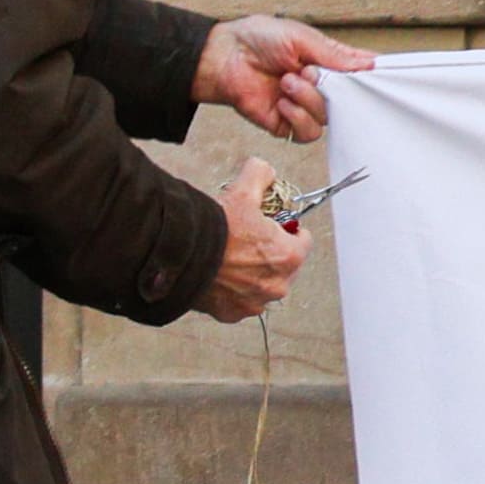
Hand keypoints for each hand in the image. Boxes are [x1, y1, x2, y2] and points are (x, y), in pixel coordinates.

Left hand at [195, 13, 371, 143]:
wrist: (224, 58)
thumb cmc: (257, 40)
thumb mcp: (301, 38)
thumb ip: (334, 55)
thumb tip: (368, 64)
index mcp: (326, 63)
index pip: (358, 73)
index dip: (370, 76)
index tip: (378, 74)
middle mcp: (318, 87)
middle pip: (348, 101)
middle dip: (333, 88)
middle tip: (312, 71)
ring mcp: (303, 107)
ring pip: (327, 118)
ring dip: (309, 100)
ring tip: (287, 82)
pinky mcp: (286, 124)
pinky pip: (307, 133)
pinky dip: (298, 117)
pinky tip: (283, 102)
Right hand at [196, 165, 312, 324]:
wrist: (182, 255)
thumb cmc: (216, 229)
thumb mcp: (242, 191)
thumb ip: (261, 174)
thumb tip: (264, 170)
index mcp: (289, 256)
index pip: (303, 240)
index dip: (287, 230)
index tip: (273, 226)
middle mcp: (278, 285)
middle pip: (285, 265)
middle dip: (271, 253)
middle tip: (249, 239)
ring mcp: (256, 302)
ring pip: (263, 284)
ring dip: (254, 273)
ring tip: (232, 257)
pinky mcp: (233, 313)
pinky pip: (241, 301)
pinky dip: (234, 290)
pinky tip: (221, 274)